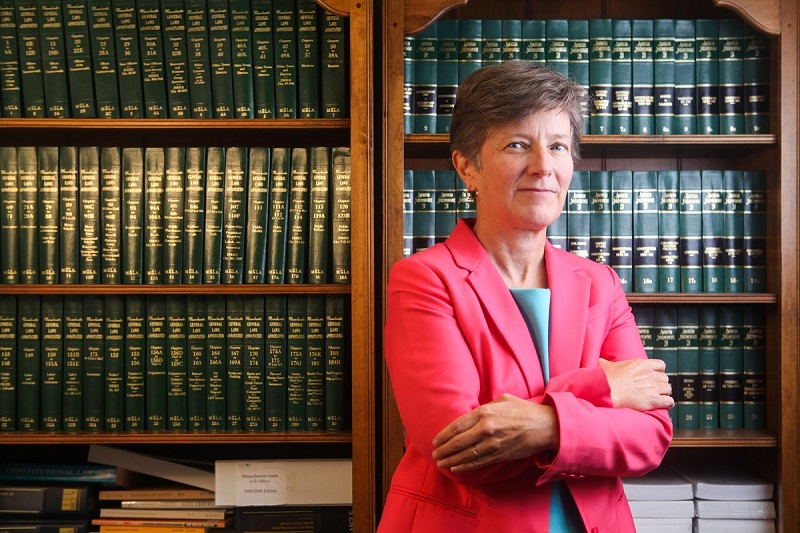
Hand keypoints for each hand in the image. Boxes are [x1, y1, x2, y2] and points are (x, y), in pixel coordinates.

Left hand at [431, 393, 557, 472]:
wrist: (545, 426)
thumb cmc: (524, 410)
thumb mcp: (503, 400)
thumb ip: (485, 407)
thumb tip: (472, 413)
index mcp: (484, 412)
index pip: (456, 426)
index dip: (443, 435)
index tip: (435, 441)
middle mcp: (485, 428)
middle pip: (457, 442)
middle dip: (443, 450)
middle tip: (435, 455)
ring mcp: (492, 443)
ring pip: (465, 454)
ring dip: (451, 460)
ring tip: (441, 463)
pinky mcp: (499, 454)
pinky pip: (478, 462)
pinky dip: (465, 466)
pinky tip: (456, 468)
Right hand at [599, 358, 673, 410]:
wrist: (608, 391)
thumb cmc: (605, 379)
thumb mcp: (605, 365)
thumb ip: (604, 362)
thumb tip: (598, 361)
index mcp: (642, 364)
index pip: (661, 365)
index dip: (659, 371)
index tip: (655, 376)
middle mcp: (650, 374)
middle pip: (665, 378)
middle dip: (660, 383)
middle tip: (654, 389)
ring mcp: (654, 387)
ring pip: (668, 389)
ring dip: (664, 393)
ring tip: (659, 397)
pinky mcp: (654, 400)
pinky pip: (669, 401)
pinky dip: (668, 403)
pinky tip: (664, 404)